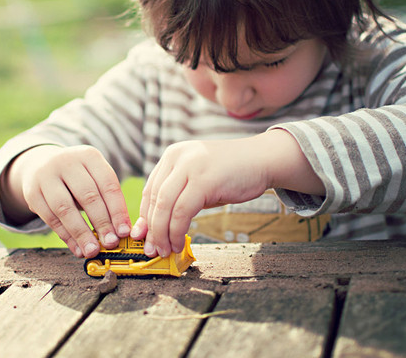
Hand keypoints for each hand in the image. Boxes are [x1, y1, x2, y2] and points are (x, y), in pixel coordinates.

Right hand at [7, 145, 131, 257]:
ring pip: (65, 208)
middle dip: (101, 223)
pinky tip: (76, 248)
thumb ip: (106, 199)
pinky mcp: (32, 192)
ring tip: (92, 250)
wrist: (39, 164)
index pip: (108, 184)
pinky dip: (65, 236)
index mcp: (89, 156)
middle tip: (111, 243)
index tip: (125, 232)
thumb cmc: (77, 177)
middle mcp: (66, 161)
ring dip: (81, 233)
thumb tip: (121, 232)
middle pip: (88, 196)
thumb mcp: (93, 177)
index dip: (117, 210)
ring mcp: (46, 176)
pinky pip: (50, 217)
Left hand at [131, 129, 324, 256]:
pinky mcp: (203, 180)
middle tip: (152, 249)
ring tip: (165, 250)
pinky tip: (178, 242)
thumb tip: (156, 226)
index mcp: (172, 155)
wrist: (262, 160)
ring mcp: (190, 166)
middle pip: (154, 199)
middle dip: (151, 228)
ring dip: (162, 233)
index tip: (143, 236)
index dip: (144, 216)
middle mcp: (177, 157)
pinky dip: (177, 230)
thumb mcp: (198, 180)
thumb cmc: (231, 174)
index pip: (149, 189)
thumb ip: (179, 196)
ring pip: (165, 206)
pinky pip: (182, 211)